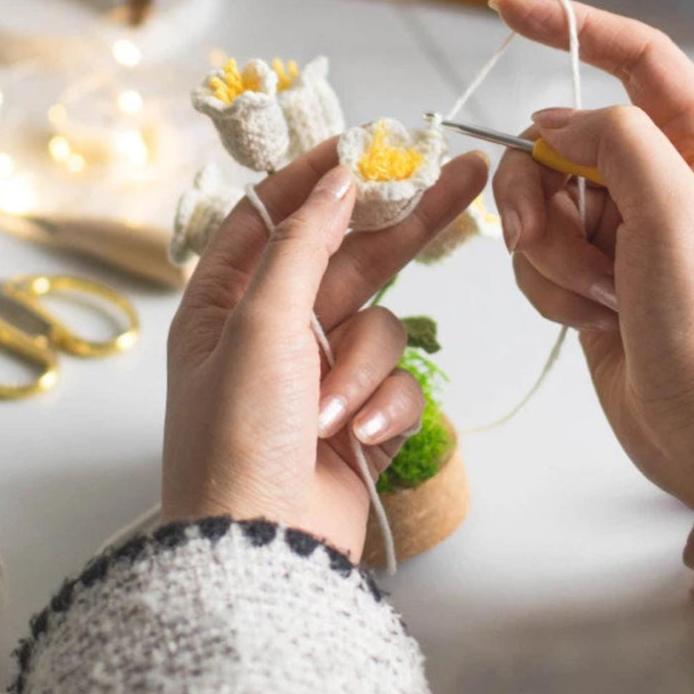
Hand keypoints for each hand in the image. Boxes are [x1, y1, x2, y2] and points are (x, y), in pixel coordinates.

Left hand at [163, 138, 487, 559]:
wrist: (261, 549)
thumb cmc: (238, 437)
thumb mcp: (258, 326)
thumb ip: (301, 245)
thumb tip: (334, 180)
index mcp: (226, 304)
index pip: (274, 218)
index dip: (316, 178)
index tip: (364, 144)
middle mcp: (274, 332)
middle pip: (351, 258)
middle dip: (404, 224)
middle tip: (467, 175)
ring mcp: (320, 374)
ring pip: (382, 328)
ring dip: (364, 369)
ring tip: (330, 414)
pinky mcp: (359, 414)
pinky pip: (397, 383)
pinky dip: (382, 407)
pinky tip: (356, 439)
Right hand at [490, 0, 693, 508]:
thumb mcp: (675, 217)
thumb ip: (617, 142)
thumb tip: (551, 123)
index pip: (636, 59)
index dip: (573, 28)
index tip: (507, 11)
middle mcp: (654, 182)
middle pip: (558, 144)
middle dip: (539, 196)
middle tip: (546, 239)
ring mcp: (617, 230)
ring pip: (536, 204)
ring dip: (550, 254)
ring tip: (595, 296)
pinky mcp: (586, 273)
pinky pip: (534, 254)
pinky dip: (548, 287)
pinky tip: (590, 318)